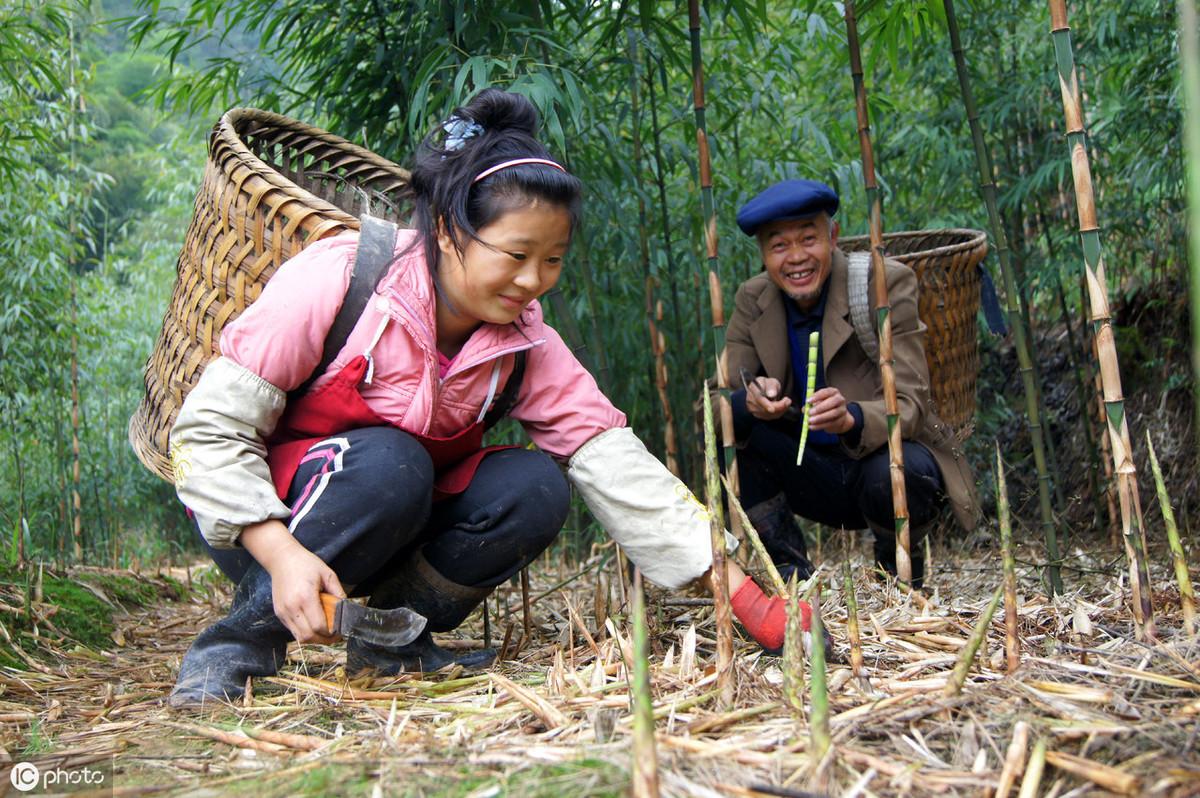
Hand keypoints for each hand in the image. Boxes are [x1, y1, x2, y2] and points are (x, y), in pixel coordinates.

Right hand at [240, 520, 345, 643]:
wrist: (281, 559)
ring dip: (314, 638)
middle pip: (309, 636)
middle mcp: (292, 607)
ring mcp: (283, 612)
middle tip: (335, 636)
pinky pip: (292, 631)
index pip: (319, 626)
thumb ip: (338, 592)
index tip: (340, 631)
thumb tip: (347, 608)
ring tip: (324, 632)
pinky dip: (304, 632)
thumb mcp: (327, 574)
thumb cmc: (305, 564)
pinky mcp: (279, 613)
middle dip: (324, 639)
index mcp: (305, 597)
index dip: (331, 633)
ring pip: (299, 637)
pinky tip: (313, 625)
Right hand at [745, 376, 792, 420]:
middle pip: (764, 408)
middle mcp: (750, 400)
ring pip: (768, 414)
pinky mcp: (758, 414)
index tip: (773, 409)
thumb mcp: (771, 381)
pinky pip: (770, 416)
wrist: (763, 390)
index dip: (766, 404)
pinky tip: (782, 406)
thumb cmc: (767, 385)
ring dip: (780, 409)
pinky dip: (778, 412)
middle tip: (788, 400)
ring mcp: (753, 408)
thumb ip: (771, 386)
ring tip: (787, 401)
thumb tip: (772, 394)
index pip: (758, 398)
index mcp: (753, 388)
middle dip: (778, 406)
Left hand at [805, 387, 855, 433]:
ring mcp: (842, 410)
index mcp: (833, 392)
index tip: (808, 401)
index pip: (826, 392)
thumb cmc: (825, 406)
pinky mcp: (841, 420)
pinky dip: (820, 425)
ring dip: (820, 417)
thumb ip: (810, 404)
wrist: (838, 417)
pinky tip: (812, 426)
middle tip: (809, 412)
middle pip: (832, 402)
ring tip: (810, 420)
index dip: (817, 396)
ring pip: (832, 413)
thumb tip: (804, 409)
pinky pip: (830, 423)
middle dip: (819, 408)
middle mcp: (840, 399)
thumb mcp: (818, 402)